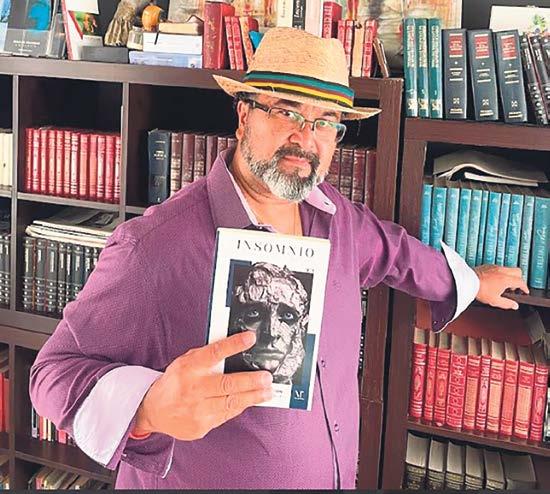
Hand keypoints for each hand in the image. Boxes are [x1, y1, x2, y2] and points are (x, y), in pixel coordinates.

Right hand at [133, 331, 272, 440]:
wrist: (154, 411)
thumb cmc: (176, 381)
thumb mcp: (186, 361)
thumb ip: (207, 355)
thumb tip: (235, 346)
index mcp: (188, 367)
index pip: (213, 353)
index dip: (233, 345)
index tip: (250, 338)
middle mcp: (193, 388)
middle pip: (227, 383)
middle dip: (251, 380)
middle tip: (266, 376)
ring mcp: (197, 409)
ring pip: (231, 402)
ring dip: (253, 396)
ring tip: (268, 391)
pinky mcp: (201, 426)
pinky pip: (227, 415)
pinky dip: (240, 406)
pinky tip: (251, 400)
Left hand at [474, 265, 528, 309]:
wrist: (466, 281)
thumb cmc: (479, 290)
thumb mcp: (495, 301)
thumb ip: (507, 303)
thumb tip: (514, 305)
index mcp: (506, 279)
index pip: (521, 282)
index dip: (525, 288)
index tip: (525, 291)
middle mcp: (501, 271)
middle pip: (518, 272)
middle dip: (519, 279)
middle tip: (515, 287)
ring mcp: (494, 267)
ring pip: (508, 269)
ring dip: (509, 276)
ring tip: (503, 285)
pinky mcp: (487, 265)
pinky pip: (498, 268)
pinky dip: (500, 273)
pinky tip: (494, 280)